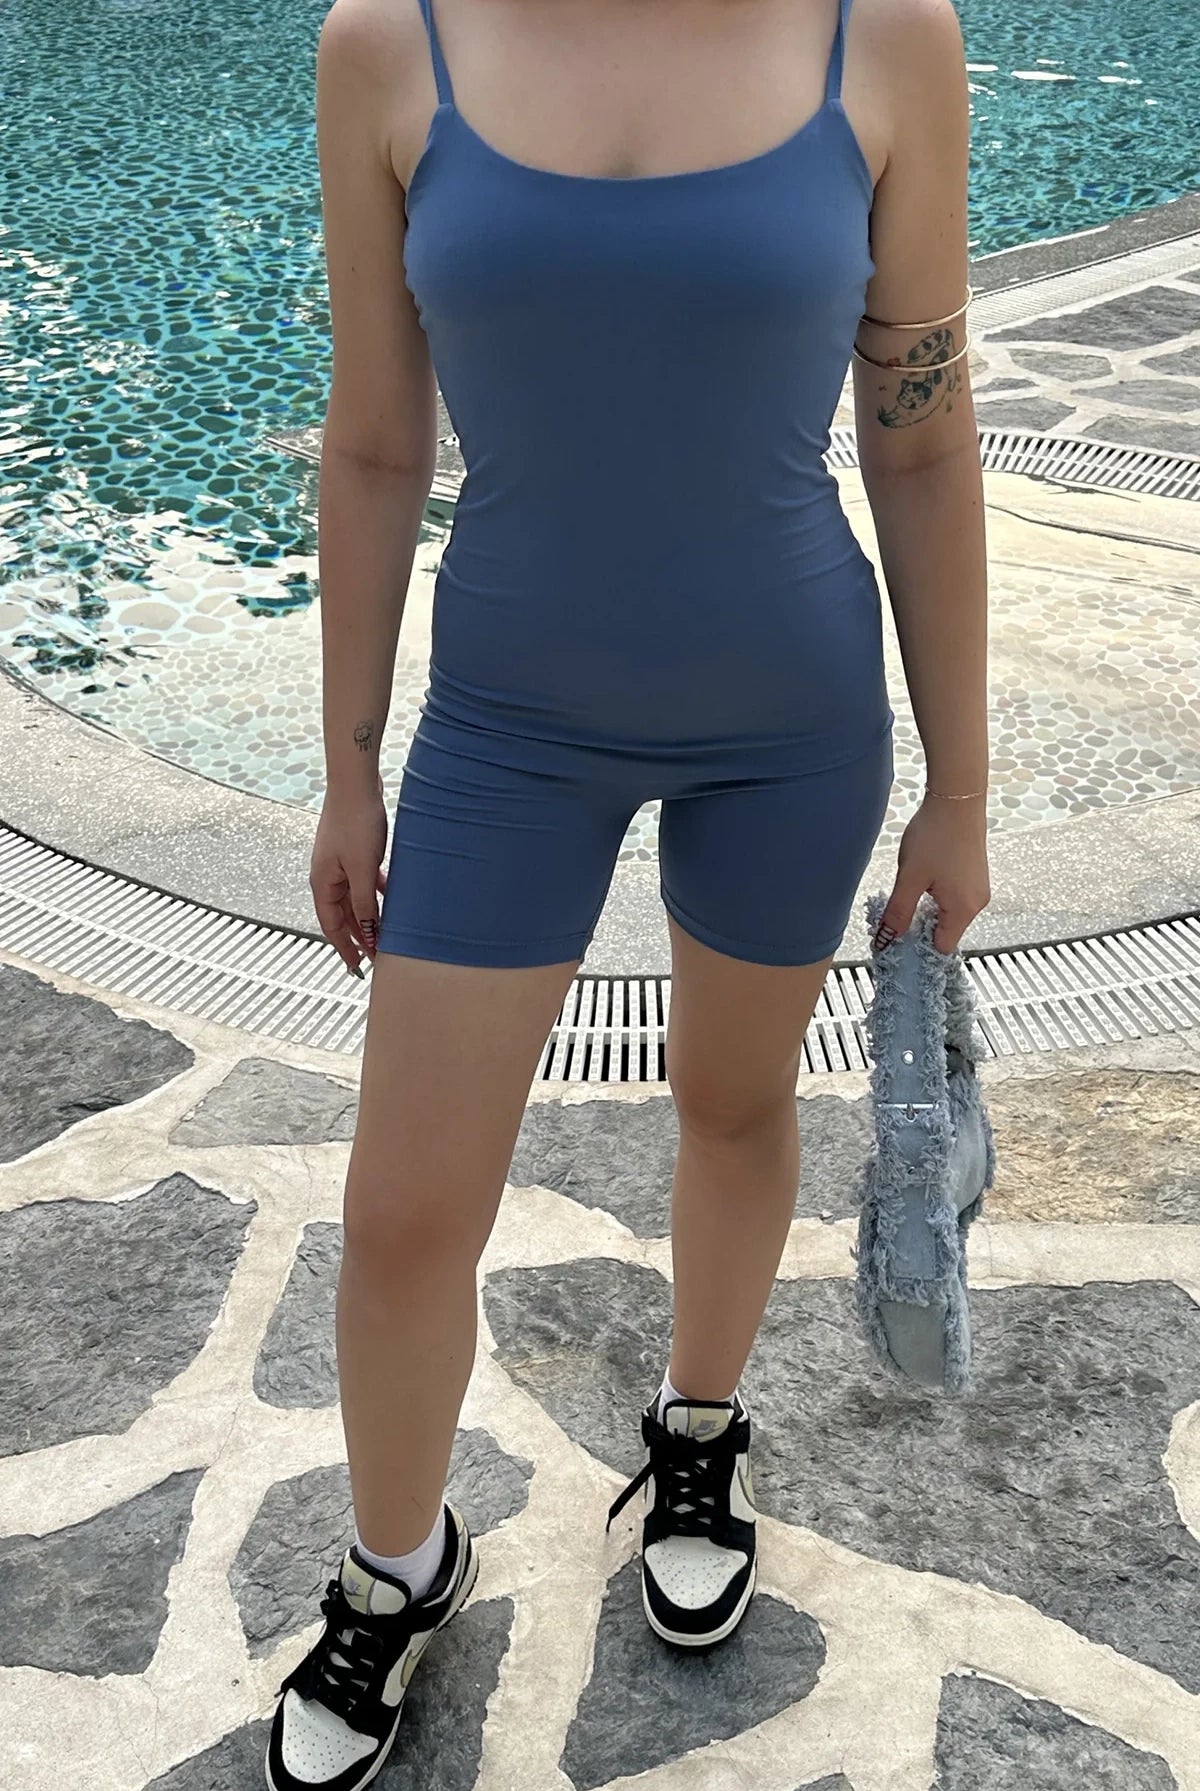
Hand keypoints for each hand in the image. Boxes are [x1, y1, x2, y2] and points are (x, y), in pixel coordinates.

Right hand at [310, 780, 387, 973]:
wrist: (356, 783)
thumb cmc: (355, 822)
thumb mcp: (362, 869)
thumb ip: (364, 903)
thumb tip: (367, 932)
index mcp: (322, 883)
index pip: (331, 925)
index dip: (344, 947)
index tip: (357, 967)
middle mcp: (327, 875)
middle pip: (343, 914)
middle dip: (359, 935)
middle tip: (377, 955)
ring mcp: (339, 862)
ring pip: (354, 897)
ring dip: (368, 915)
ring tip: (386, 931)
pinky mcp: (353, 850)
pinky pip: (362, 880)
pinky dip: (375, 892)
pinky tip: (390, 896)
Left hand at [873, 794, 989, 955]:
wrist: (956, 798)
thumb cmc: (935, 835)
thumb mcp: (909, 878)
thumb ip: (898, 913)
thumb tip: (887, 941)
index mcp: (963, 909)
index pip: (942, 947)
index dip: (918, 946)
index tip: (896, 939)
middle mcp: (977, 903)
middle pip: (945, 931)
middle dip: (920, 925)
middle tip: (897, 909)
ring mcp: (978, 888)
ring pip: (947, 912)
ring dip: (926, 907)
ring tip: (911, 885)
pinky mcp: (975, 875)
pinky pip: (953, 896)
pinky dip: (936, 894)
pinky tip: (923, 875)